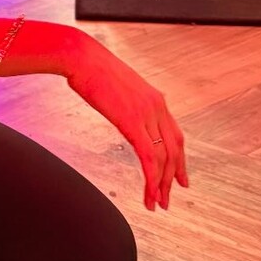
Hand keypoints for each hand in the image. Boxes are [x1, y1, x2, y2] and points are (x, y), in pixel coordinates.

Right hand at [67, 39, 187, 211]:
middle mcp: (157, 106)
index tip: (179, 176)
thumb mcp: (116, 88)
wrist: (81, 57)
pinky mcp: (133, 122)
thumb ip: (126, 104)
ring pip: (164, 157)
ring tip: (157, 203)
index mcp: (155, 99)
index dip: (179, 159)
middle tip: (169, 197)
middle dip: (173, 176)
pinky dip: (152, 179)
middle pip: (174, 149)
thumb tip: (121, 112)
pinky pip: (149, 157)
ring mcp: (147, 114)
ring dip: (161, 184)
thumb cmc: (91, 69)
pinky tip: (150, 193)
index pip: (175, 135)